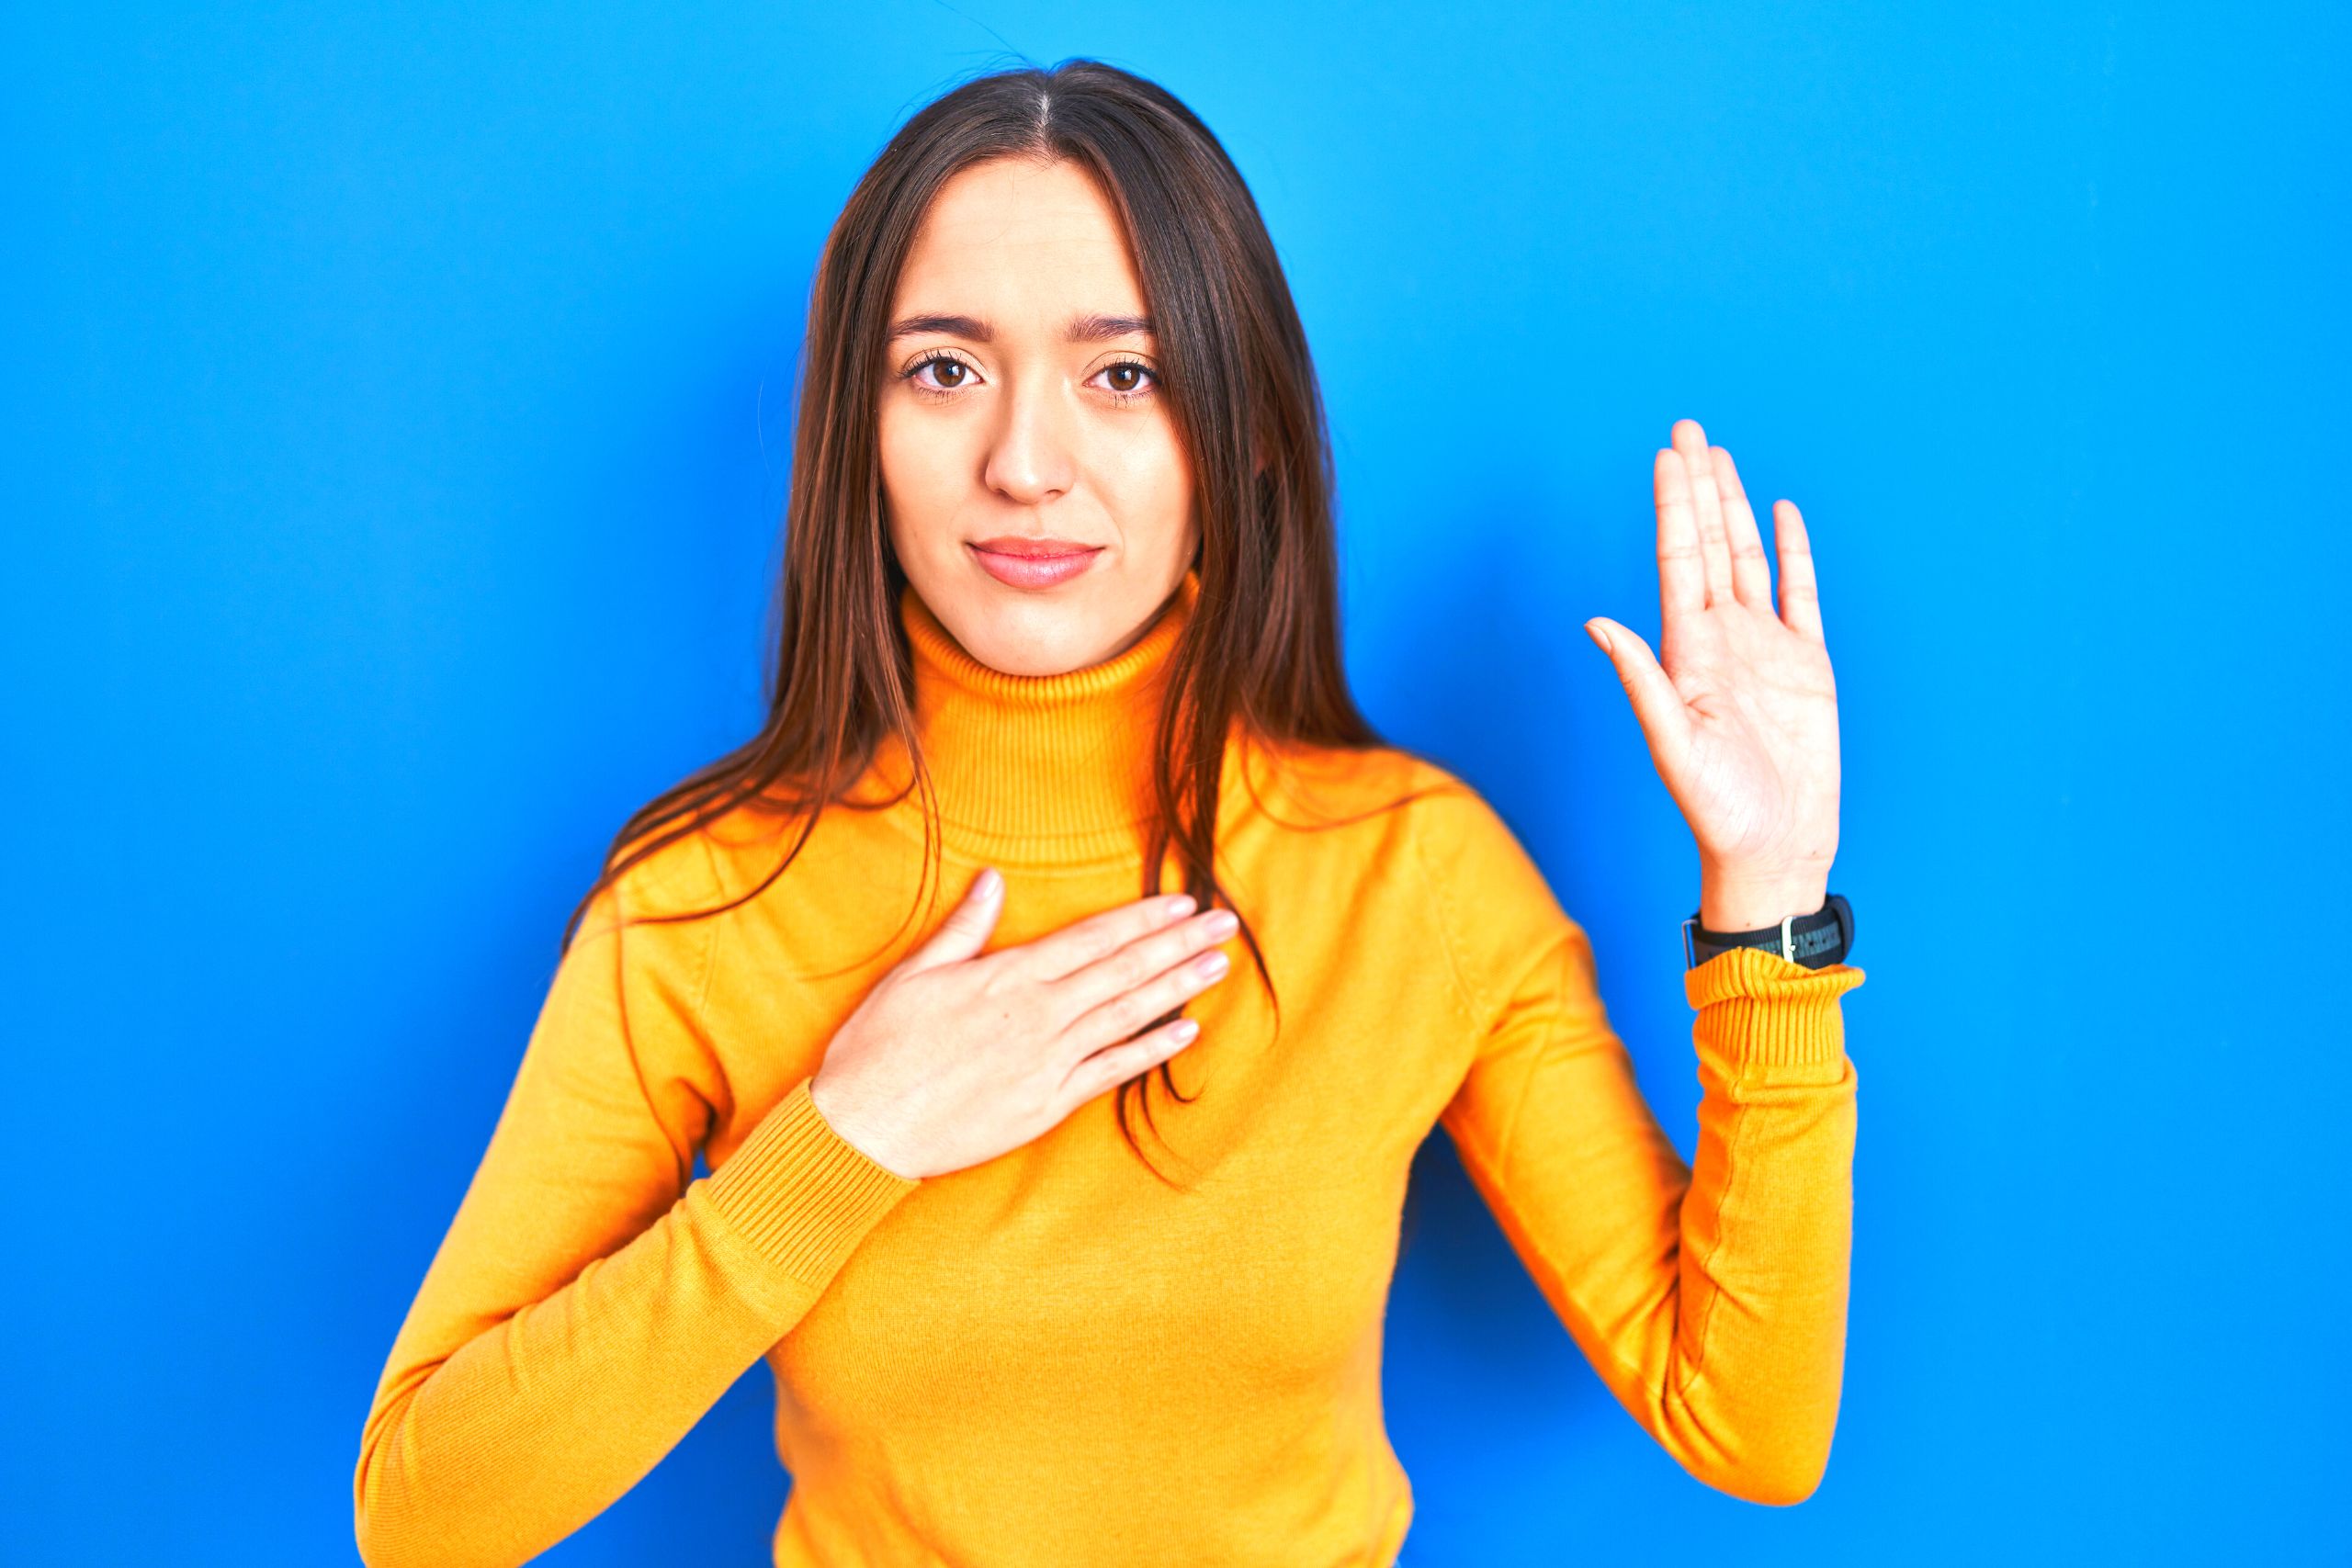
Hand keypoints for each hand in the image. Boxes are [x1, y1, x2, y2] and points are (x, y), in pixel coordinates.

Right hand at [807, 869, 1239, 1179]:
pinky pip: (1112, 1072)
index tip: (1182, 903)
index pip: (1092, 938)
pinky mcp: (1048, 1104)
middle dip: (1178, 945)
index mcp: (1007, 976)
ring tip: (1219, 966)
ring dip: (1177, 989)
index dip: (1142, 919)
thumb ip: (965, 928)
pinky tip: (1186, 1032)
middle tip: (1227, 924)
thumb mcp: (915, 974)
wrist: (864, 1128)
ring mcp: (1048, 1061)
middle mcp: (1038, 1015)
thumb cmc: (879, 1048)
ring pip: (1127, 1016)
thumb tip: (993, 880)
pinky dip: (1151, 1051)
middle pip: (1123, 971)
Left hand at [1584, 419, 1840, 930]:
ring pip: (1748, 559)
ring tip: (1721, 457)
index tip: (1667, 454)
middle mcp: (1722, 639)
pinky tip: (1781, 513)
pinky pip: (1800, 594)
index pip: (1678, 561)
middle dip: (1698, 487)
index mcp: (1686, 652)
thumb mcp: (1674, 744)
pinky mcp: (1807, 665)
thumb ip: (1642, 681)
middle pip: (1709, 544)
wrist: (1775, 848)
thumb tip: (1597, 623)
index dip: (1673, 506)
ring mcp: (1765, 648)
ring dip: (1734, 507)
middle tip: (1688, 428)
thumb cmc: (1719, 809)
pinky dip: (1793, 552)